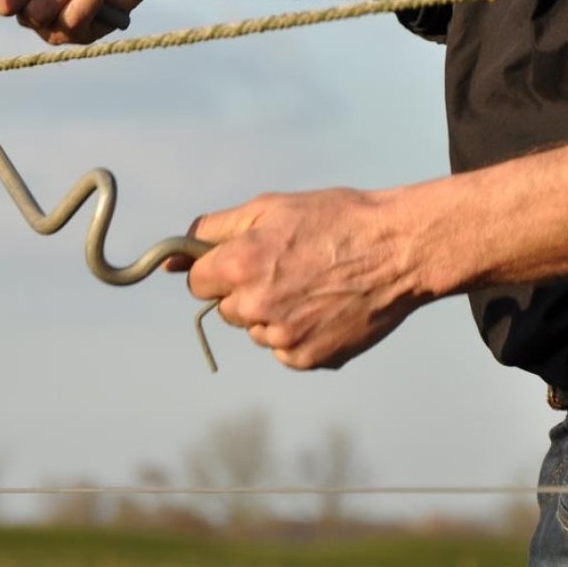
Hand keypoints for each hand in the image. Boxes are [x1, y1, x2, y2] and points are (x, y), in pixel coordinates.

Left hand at [175, 187, 427, 369]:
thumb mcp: (270, 208)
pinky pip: (285, 349)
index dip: (220, 268)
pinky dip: (300, 333)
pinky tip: (326, 307)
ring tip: (315, 285)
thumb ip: (212, 231)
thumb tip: (168, 260)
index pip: (197, 282)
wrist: (399, 249)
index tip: (247, 258)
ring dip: (273, 313)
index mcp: (240, 265)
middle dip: (246, 290)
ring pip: (256, 330)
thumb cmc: (335, 219)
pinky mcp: (308, 358)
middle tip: (289, 267)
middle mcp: (255, 306)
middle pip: (227, 308)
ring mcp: (282, 338)